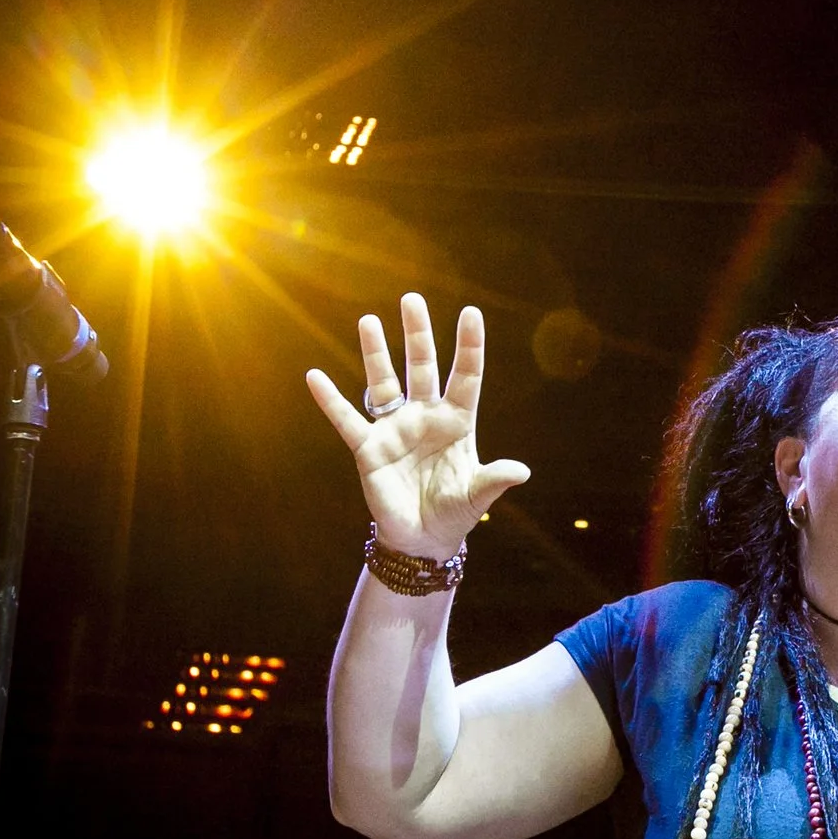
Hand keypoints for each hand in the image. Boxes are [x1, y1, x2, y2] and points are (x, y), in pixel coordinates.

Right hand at [307, 296, 530, 559]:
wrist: (422, 540)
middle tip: (412, 299)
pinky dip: (331, 400)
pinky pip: (346, 420)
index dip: (468, 346)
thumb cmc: (453, 513)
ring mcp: (395, 429)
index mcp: (457, 422)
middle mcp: (425, 417)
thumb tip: (522, 471)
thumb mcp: (477, 496)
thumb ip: (495, 479)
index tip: (470, 312)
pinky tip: (315, 377)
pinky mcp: (369, 449)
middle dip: (418, 335)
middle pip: (422, 367)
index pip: (465, 376)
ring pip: (384, 383)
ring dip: (376, 353)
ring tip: (369, 320)